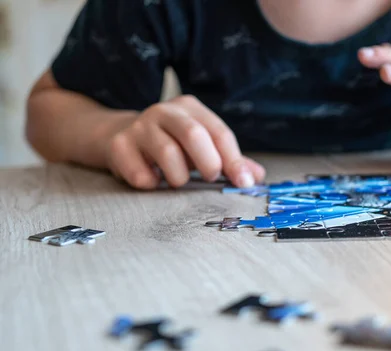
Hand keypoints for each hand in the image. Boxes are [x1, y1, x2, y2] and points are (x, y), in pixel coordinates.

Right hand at [106, 95, 264, 188]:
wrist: (117, 137)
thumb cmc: (170, 144)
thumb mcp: (201, 148)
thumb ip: (229, 161)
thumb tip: (255, 177)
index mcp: (190, 108)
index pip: (219, 133)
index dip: (234, 160)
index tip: (243, 183)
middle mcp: (164, 111)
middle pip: (194, 134)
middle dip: (209, 163)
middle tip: (211, 178)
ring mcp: (139, 126)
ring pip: (168, 153)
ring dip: (179, 177)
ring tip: (178, 180)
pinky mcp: (118, 146)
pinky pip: (141, 174)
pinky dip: (152, 184)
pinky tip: (152, 180)